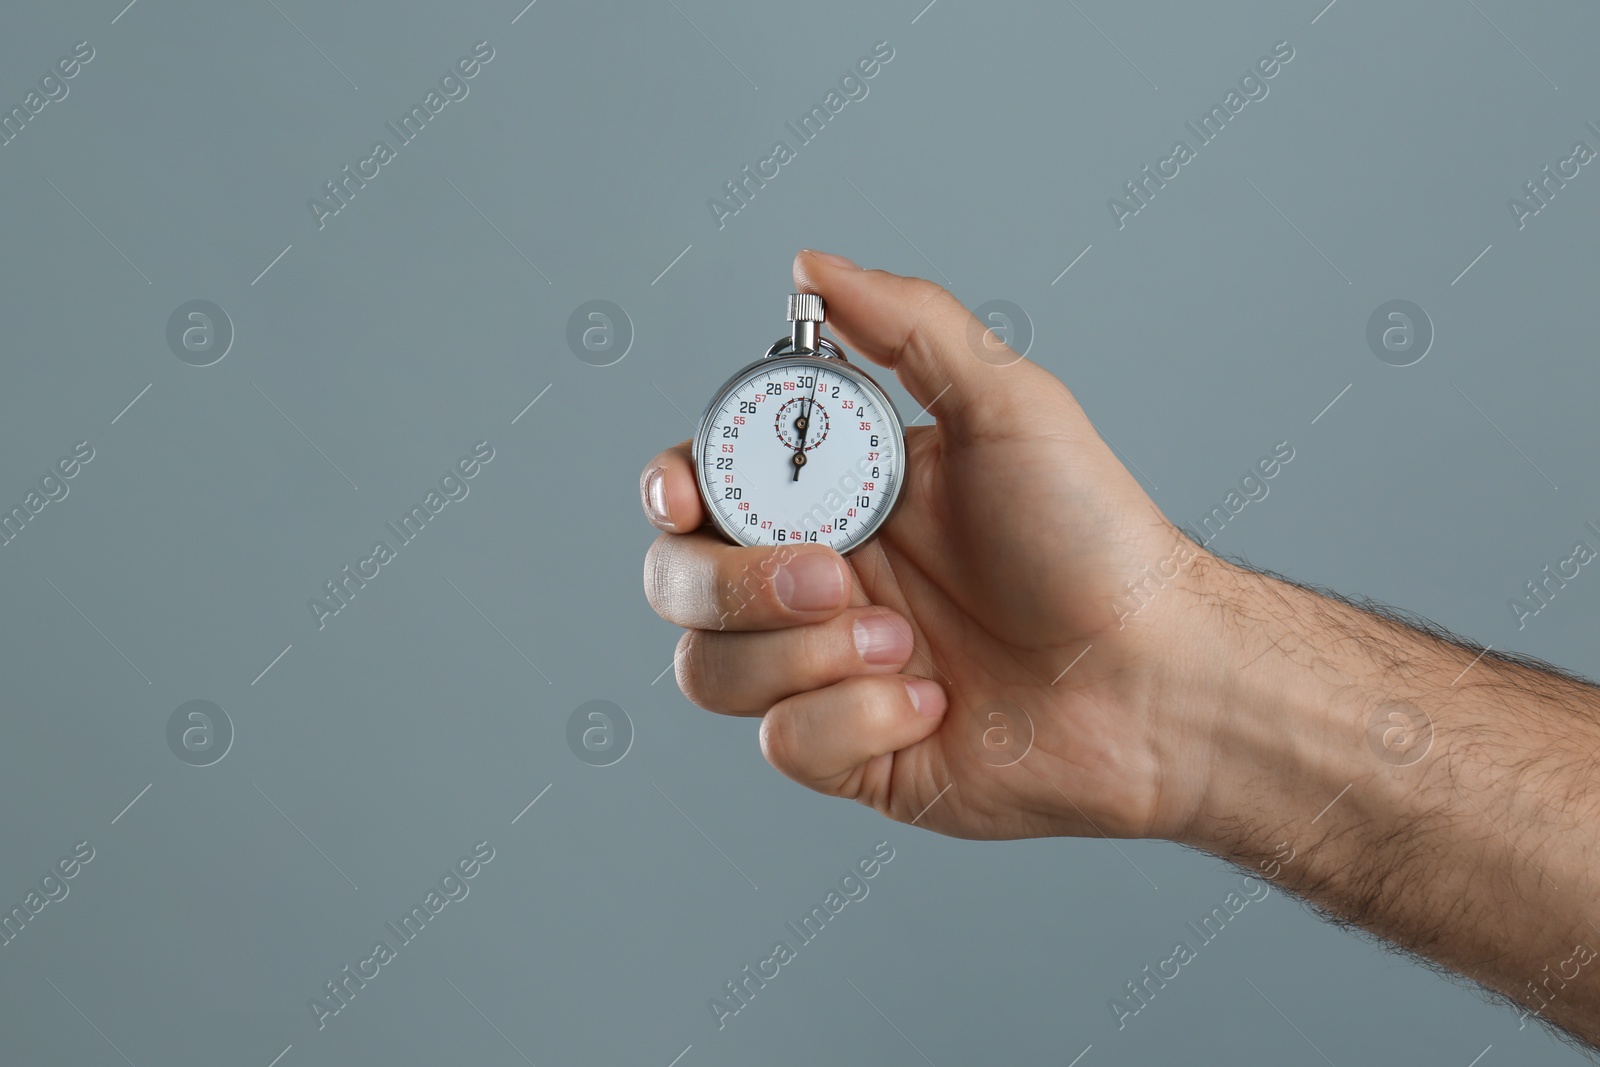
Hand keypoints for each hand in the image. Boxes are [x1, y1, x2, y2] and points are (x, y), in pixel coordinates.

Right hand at [640, 251, 1227, 841]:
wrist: (1156, 681)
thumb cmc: (1097, 542)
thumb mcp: (1009, 407)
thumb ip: (908, 326)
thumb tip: (812, 267)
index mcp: (838, 497)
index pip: (707, 486)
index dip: (672, 489)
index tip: (681, 498)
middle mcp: (818, 581)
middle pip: (681, 582)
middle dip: (739, 583)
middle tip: (835, 578)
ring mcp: (826, 671)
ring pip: (712, 671)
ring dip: (804, 657)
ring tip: (910, 645)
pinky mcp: (849, 752)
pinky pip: (785, 743)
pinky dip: (855, 720)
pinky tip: (932, 705)